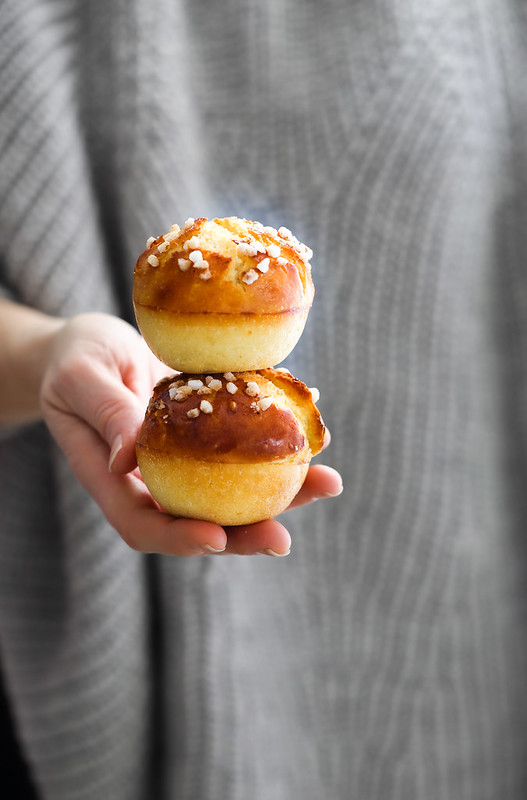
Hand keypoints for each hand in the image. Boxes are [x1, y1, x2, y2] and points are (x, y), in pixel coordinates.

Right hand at [41, 313, 341, 556]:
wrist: (93, 342)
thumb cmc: (75, 356)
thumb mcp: (80, 377)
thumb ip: (105, 414)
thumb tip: (131, 460)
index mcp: (111, 479)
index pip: (142, 524)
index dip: (178, 538)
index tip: (216, 537)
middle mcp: (152, 482)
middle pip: (197, 522)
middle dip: (242, 535)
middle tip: (282, 539)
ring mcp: (183, 462)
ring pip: (231, 492)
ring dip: (280, 496)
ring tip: (326, 484)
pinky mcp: (207, 437)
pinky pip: (243, 451)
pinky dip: (278, 449)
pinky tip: (316, 439)